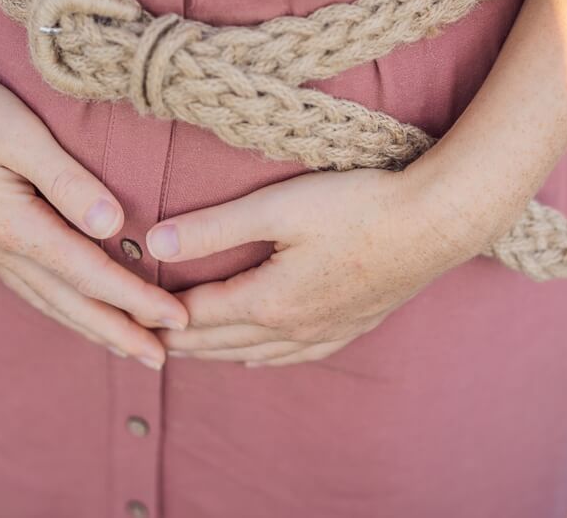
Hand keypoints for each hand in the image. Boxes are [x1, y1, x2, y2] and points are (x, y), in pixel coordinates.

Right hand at [0, 8, 186, 368]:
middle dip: (120, 333)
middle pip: (71, 303)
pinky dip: (63, 307)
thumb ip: (67, 181)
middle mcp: (0, 249)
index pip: (90, 275)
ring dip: (92, 327)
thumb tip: (114, 226)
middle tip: (161, 359)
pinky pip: (31, 287)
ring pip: (49, 301)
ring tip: (128, 346)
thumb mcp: (18, 133)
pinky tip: (76, 309)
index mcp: (14, 227)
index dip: (137, 300)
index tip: (177, 319)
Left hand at [145, 165, 485, 366]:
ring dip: (214, 352)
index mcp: (268, 301)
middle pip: (220, 341)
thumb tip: (154, 240)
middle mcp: (292, 328)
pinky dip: (261, 358)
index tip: (129, 312)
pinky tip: (257, 357)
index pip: (197, 314)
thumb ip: (214, 227)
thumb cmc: (358, 206)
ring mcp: (324, 333)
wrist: (436, 223)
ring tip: (187, 351)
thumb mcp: (278, 208)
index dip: (160, 312)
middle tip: (142, 339)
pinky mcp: (350, 326)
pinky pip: (293, 357)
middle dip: (179, 341)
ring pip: (253, 354)